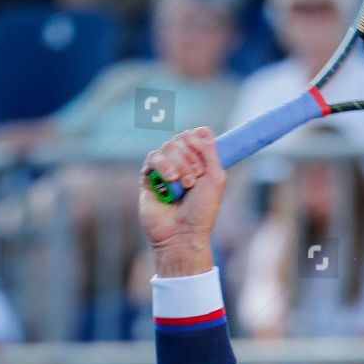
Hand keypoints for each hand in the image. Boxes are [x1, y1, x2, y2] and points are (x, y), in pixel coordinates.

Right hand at [140, 127, 225, 273]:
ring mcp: (163, 169)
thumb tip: (203, 130)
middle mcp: (180, 163)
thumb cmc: (202, 212)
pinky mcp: (148, 177)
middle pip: (181, 138)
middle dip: (191, 157)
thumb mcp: (216, 179)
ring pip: (168, 146)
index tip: (204, 161)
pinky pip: (153, 157)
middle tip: (195, 179)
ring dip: (179, 164)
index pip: (195, 135)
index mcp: (198, 162)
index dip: (198, 142)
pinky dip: (164, 165)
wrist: (183, 234)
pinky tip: (170, 180)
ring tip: (184, 184)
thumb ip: (211, 152)